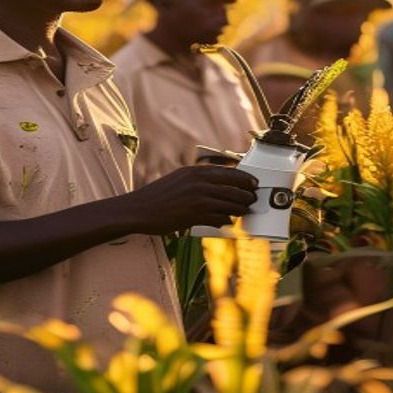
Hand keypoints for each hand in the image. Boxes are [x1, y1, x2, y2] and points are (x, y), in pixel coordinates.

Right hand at [121, 165, 257, 233]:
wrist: (139, 210)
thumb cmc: (158, 196)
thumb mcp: (180, 179)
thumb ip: (199, 179)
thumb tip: (219, 184)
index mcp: (196, 171)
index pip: (229, 172)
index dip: (245, 179)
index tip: (252, 183)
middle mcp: (199, 182)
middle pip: (234, 188)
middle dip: (247, 195)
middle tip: (253, 200)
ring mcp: (198, 199)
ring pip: (230, 204)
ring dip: (241, 209)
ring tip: (245, 211)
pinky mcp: (196, 215)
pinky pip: (220, 218)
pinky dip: (226, 220)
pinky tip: (228, 221)